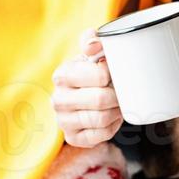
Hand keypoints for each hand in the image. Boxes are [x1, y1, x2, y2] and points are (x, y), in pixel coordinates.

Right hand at [51, 27, 122, 147]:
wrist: (83, 93)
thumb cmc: (91, 71)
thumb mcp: (91, 52)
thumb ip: (93, 40)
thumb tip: (93, 46)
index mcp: (62, 75)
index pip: (99, 76)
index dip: (113, 74)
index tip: (114, 72)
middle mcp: (58, 99)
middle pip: (101, 100)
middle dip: (117, 95)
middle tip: (121, 90)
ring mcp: (63, 121)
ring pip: (102, 119)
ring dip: (116, 111)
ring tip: (117, 102)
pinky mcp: (73, 138)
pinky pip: (101, 135)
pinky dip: (113, 126)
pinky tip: (111, 116)